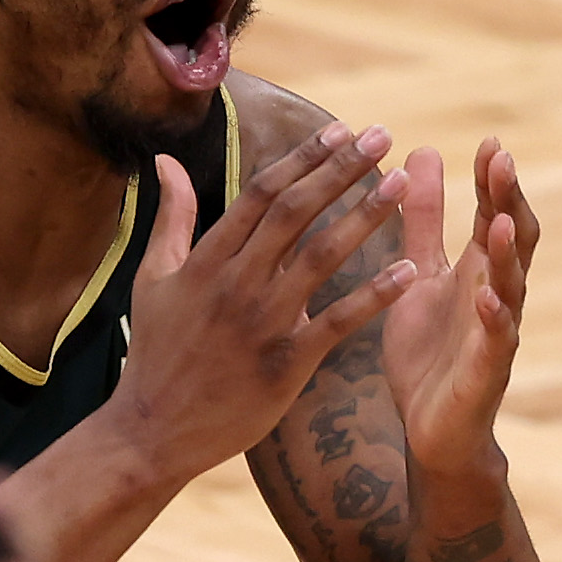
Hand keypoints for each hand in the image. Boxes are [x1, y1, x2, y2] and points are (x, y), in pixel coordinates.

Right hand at [110, 122, 407, 486]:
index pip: (263, 193)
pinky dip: (374, 294)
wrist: (152, 431)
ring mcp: (262, 323)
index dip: (304, 158)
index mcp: (208, 259)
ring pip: (321, 256)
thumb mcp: (152, 277)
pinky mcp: (285, 364)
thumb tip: (166, 159)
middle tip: (381, 135)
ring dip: (365, 216)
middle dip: (341, 169)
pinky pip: (338, 322)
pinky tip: (408, 270)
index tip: (340, 130)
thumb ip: (170, 216)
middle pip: (297, 211)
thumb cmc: (154, 353)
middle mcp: (237, 283)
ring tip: (402, 183)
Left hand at [371, 136, 535, 470]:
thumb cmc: (429, 352)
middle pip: (515, 239)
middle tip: (502, 160)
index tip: (488, 142)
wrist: (430, 431)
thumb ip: (423, 220)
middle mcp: (495, 295)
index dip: (493, 181)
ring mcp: (496, 334)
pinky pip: (497, 342)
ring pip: (513, 286)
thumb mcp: (419, 274)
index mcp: (478, 271)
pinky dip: (495, 318)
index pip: (494, 214)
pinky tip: (487, 297)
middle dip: (510, 200)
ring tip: (502, 219)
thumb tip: (423, 152)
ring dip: (509, 253)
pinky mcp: (486, 373)